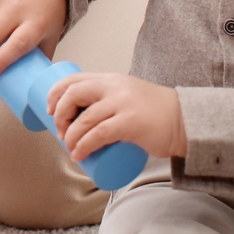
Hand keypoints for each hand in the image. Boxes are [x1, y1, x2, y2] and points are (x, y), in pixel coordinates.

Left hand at [48, 72, 186, 160]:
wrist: (185, 120)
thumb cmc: (156, 113)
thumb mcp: (129, 95)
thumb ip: (110, 99)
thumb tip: (82, 116)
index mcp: (111, 79)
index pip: (74, 78)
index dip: (55, 92)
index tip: (48, 108)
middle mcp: (114, 87)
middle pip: (73, 94)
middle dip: (58, 113)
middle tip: (59, 130)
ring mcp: (122, 104)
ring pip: (84, 119)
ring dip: (70, 136)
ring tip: (70, 148)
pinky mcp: (130, 123)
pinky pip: (98, 134)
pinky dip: (83, 146)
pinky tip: (78, 155)